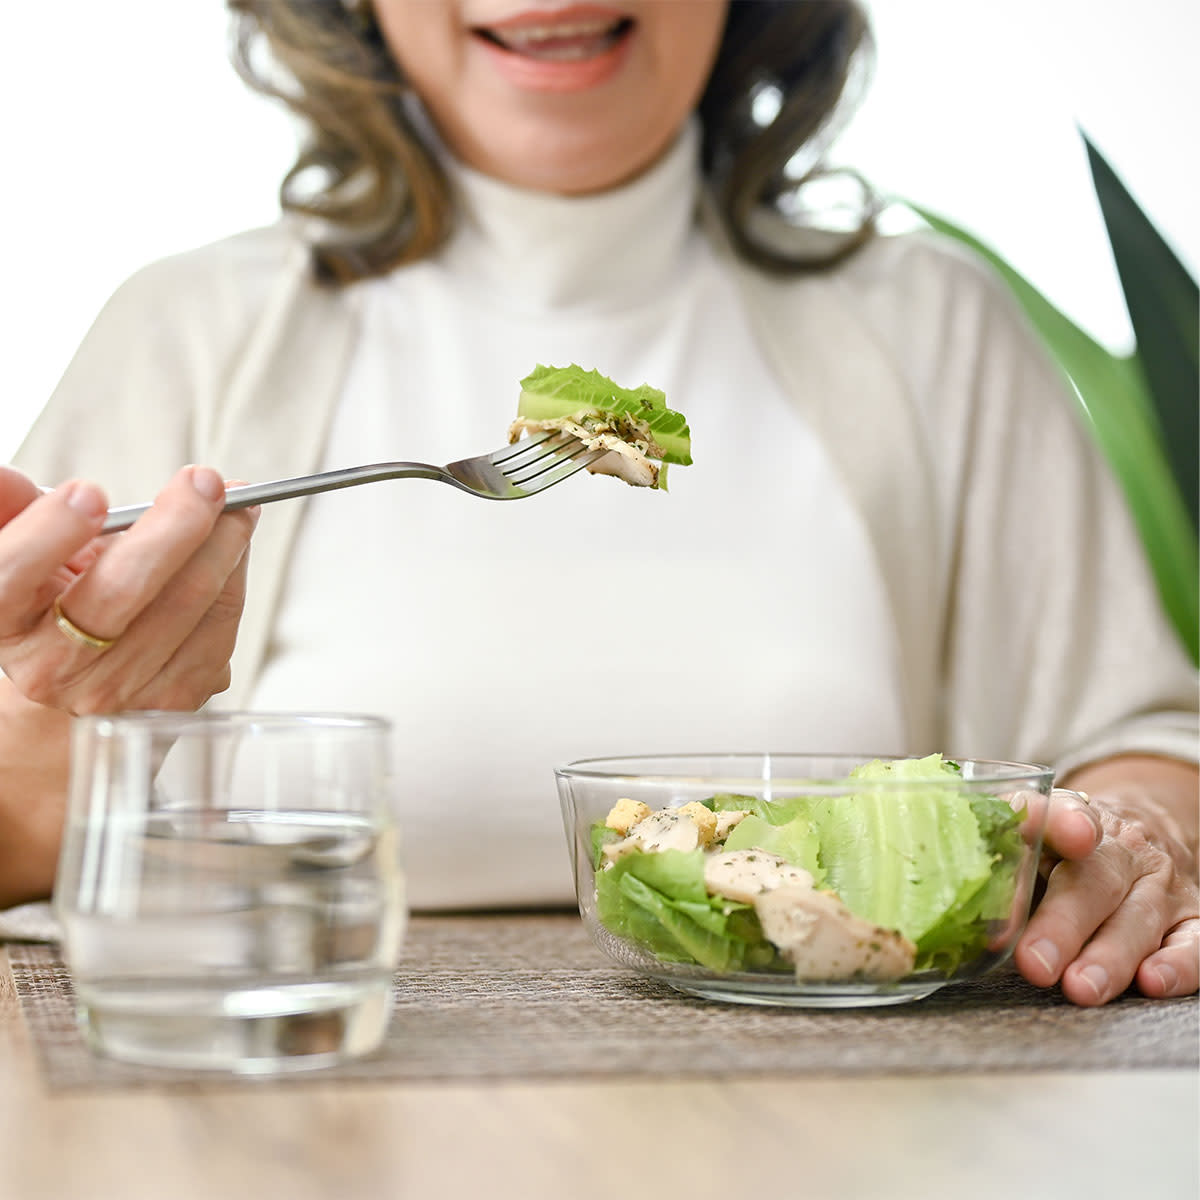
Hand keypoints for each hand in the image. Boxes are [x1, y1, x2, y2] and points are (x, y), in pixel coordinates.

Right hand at [0, 463, 258, 714]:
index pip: (12, 575)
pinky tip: (236, 539)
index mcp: (6, 622)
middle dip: (175, 525)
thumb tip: (6, 477)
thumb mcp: (25, 551)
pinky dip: (236, 570)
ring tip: (237, 502)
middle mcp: (56, 666)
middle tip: (202, 481)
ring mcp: (118, 688)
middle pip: (122, 590)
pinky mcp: (173, 696)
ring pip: (187, 602)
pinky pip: (221, 623)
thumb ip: (15, 510)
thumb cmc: (54, 600)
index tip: (89, 492)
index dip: (50, 535)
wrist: (79, 678)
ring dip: (224, 540)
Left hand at [1014, 783, 1198, 1004]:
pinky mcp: (1190, 918)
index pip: (1058, 811)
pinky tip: (1152, 982)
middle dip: (1064, 923)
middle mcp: (1121, 847)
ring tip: (1079, 987)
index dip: (1057, 821)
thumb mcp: (1027, 836)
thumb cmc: (1062, 847)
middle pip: (1095, 879)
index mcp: (1071, 817)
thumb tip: (955, 899)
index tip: (1069, 836)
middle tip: (1034, 962)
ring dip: (1109, 957)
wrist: (1136, 830)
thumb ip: (994, 854)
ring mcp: (1159, 883)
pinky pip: (1193, 944)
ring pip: (1138, 917)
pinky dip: (1177, 965)